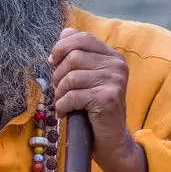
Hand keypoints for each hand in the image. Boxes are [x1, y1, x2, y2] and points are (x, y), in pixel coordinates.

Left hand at [50, 29, 146, 171]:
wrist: (110, 141)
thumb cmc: (95, 109)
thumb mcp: (87, 78)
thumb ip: (78, 54)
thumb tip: (65, 31)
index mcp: (113, 57)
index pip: (83, 38)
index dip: (62, 47)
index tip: (52, 62)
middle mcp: (118, 66)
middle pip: (73, 57)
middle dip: (58, 74)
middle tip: (59, 89)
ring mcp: (114, 81)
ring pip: (71, 77)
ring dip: (59, 92)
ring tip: (63, 103)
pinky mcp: (108, 98)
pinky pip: (72, 95)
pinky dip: (62, 106)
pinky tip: (65, 113)